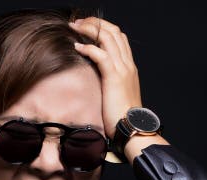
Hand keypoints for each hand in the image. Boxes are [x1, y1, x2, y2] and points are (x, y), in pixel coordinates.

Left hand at [69, 16, 141, 138]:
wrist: (132, 128)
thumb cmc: (122, 117)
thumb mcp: (117, 94)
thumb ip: (110, 82)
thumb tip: (96, 77)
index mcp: (130, 67)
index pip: (120, 37)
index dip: (103, 28)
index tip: (87, 27)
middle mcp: (128, 64)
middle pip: (114, 31)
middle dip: (95, 23)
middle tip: (78, 23)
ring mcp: (123, 69)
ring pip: (108, 37)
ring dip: (89, 29)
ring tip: (75, 28)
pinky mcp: (114, 77)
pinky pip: (100, 54)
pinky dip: (88, 47)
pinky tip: (77, 47)